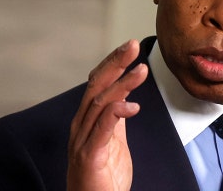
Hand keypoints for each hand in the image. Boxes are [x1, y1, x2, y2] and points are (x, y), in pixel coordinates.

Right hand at [67, 40, 147, 189]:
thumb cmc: (102, 177)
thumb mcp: (113, 141)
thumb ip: (115, 119)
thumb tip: (125, 97)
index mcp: (87, 119)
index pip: (97, 83)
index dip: (112, 63)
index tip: (129, 47)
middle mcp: (81, 125)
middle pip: (96, 86)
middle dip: (115, 63)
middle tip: (132, 45)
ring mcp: (83, 140)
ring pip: (100, 103)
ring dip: (122, 84)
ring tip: (141, 70)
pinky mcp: (90, 156)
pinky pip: (102, 129)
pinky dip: (116, 113)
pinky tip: (132, 105)